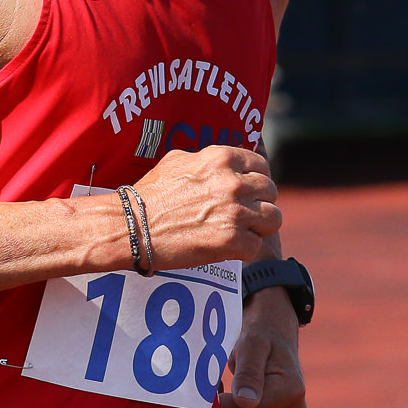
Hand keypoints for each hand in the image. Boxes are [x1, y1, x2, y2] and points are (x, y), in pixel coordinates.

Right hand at [130, 146, 280, 269]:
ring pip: (273, 218)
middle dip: (260, 202)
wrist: (133, 226)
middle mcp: (233, 182)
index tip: (250, 190)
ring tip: (244, 231)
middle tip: (245, 213)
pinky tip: (229, 247)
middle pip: (271, 191)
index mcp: (222, 158)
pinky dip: (245, 249)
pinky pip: (257, 245)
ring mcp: (235, 212)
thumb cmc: (151, 194)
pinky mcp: (232, 241)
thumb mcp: (178, 160)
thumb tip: (223, 161)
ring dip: (260, 226)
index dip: (257, 179)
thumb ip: (207, 159)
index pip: (262, 165)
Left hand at [216, 287, 306, 407]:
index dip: (218, 404)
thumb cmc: (262, 341)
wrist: (276, 347)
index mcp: (292, 391)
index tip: (209, 387)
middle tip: (213, 389)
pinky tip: (232, 404)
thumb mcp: (252, 346)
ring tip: (225, 393)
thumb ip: (248, 373)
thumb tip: (245, 403)